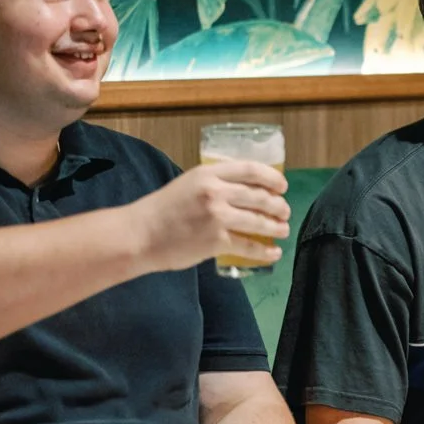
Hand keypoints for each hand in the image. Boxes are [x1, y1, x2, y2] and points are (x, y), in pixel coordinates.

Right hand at [129, 161, 290, 272]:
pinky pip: (249, 246)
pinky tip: (273, 253)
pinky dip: (265, 251)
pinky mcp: (216, 241)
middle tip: (284, 211)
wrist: (139, 235)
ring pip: (259, 221)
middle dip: (278, 205)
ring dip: (276, 227)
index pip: (251, 170)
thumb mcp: (188, 184)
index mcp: (208, 174)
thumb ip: (214, 183)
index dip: (273, 178)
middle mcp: (215, 192)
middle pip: (260, 196)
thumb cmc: (162, 210)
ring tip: (282, 230)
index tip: (282, 186)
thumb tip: (244, 189)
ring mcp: (217, 217)